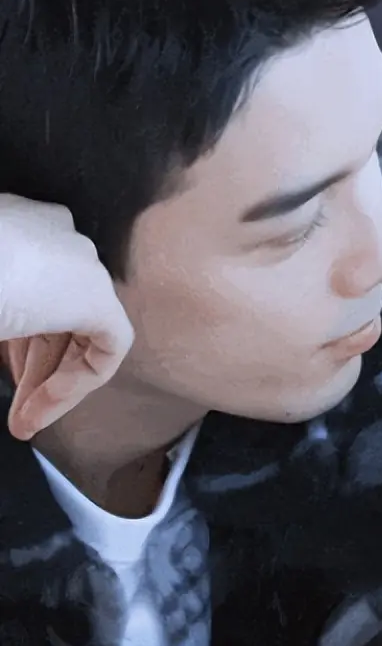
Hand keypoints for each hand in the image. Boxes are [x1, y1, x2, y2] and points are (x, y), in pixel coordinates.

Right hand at [0, 195, 132, 439]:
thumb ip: (4, 312)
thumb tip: (7, 324)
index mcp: (15, 224)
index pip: (29, 283)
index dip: (17, 338)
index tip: (3, 372)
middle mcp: (50, 233)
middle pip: (53, 310)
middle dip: (33, 366)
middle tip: (14, 410)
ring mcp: (76, 262)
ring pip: (78, 329)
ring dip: (50, 381)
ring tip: (23, 422)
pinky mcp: (96, 295)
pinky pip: (107, 343)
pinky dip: (79, 380)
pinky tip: (44, 407)